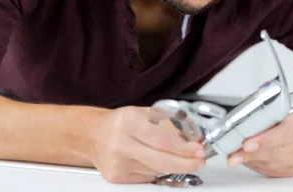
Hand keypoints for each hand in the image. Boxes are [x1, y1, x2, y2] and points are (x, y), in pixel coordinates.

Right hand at [89, 106, 206, 183]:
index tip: (199, 149)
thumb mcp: (144, 113)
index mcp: (129, 121)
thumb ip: (168, 123)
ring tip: (180, 156)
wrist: (93, 135)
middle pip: (162, 161)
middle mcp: (121, 143)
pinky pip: (147, 177)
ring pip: (157, 170)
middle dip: (186, 163)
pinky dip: (158, 170)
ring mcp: (118, 163)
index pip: (163, 140)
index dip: (185, 148)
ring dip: (174, 165)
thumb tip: (193, 136)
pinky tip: (156, 160)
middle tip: (199, 161)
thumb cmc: (121, 122)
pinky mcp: (116, 177)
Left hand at [226, 112, 292, 177]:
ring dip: (251, 160)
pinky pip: (271, 170)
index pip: (284, 133)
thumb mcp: (279, 107)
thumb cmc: (289, 116)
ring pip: (272, 163)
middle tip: (234, 153)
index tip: (247, 144)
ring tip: (236, 155)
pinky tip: (248, 158)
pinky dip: (256, 165)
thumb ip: (262, 109)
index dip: (264, 140)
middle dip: (251, 153)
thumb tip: (241, 110)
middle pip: (276, 152)